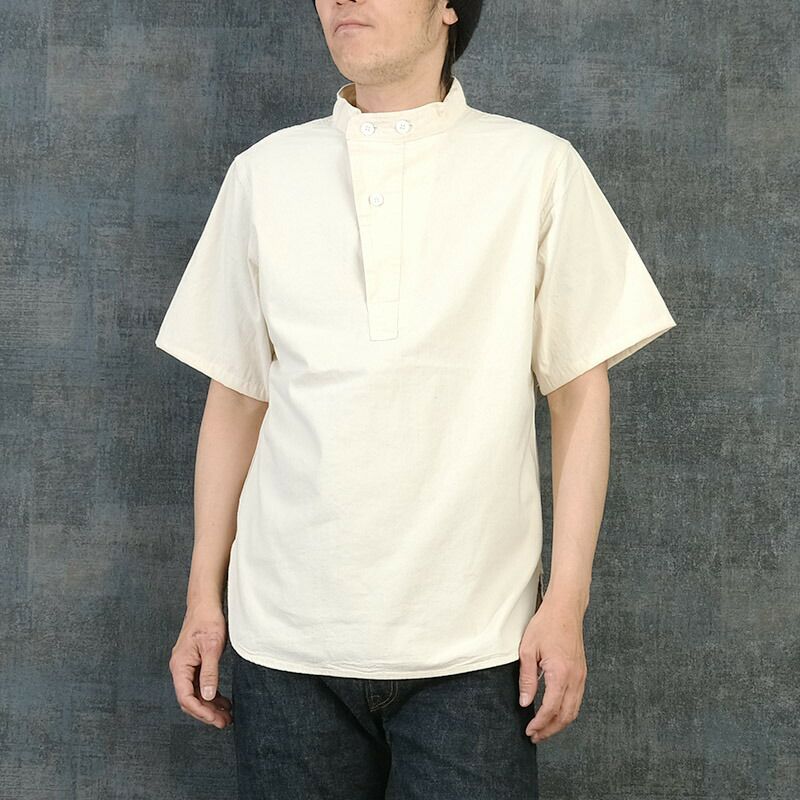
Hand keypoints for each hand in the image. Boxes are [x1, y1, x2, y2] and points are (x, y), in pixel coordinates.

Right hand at [169, 604, 232, 728]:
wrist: (205, 605)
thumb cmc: (208, 622)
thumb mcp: (211, 647)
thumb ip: (209, 673)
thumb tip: (208, 696)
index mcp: (180, 666)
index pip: (186, 697)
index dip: (201, 711)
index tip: (216, 719)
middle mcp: (180, 669)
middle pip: (190, 699)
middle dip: (206, 712)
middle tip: (224, 722)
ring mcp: (187, 667)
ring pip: (196, 693)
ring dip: (210, 705)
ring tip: (226, 715)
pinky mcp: (194, 664)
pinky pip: (200, 685)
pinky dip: (211, 694)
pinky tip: (223, 701)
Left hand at [517, 595, 587, 743]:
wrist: (566, 609)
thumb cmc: (546, 625)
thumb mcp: (528, 650)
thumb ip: (527, 678)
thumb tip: (524, 702)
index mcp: (561, 673)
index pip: (550, 709)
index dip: (539, 723)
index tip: (529, 731)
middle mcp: (575, 678)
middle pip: (565, 716)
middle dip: (550, 730)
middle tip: (535, 736)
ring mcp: (581, 676)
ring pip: (574, 710)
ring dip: (559, 723)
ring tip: (543, 729)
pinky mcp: (582, 673)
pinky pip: (577, 700)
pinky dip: (566, 712)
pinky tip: (554, 713)